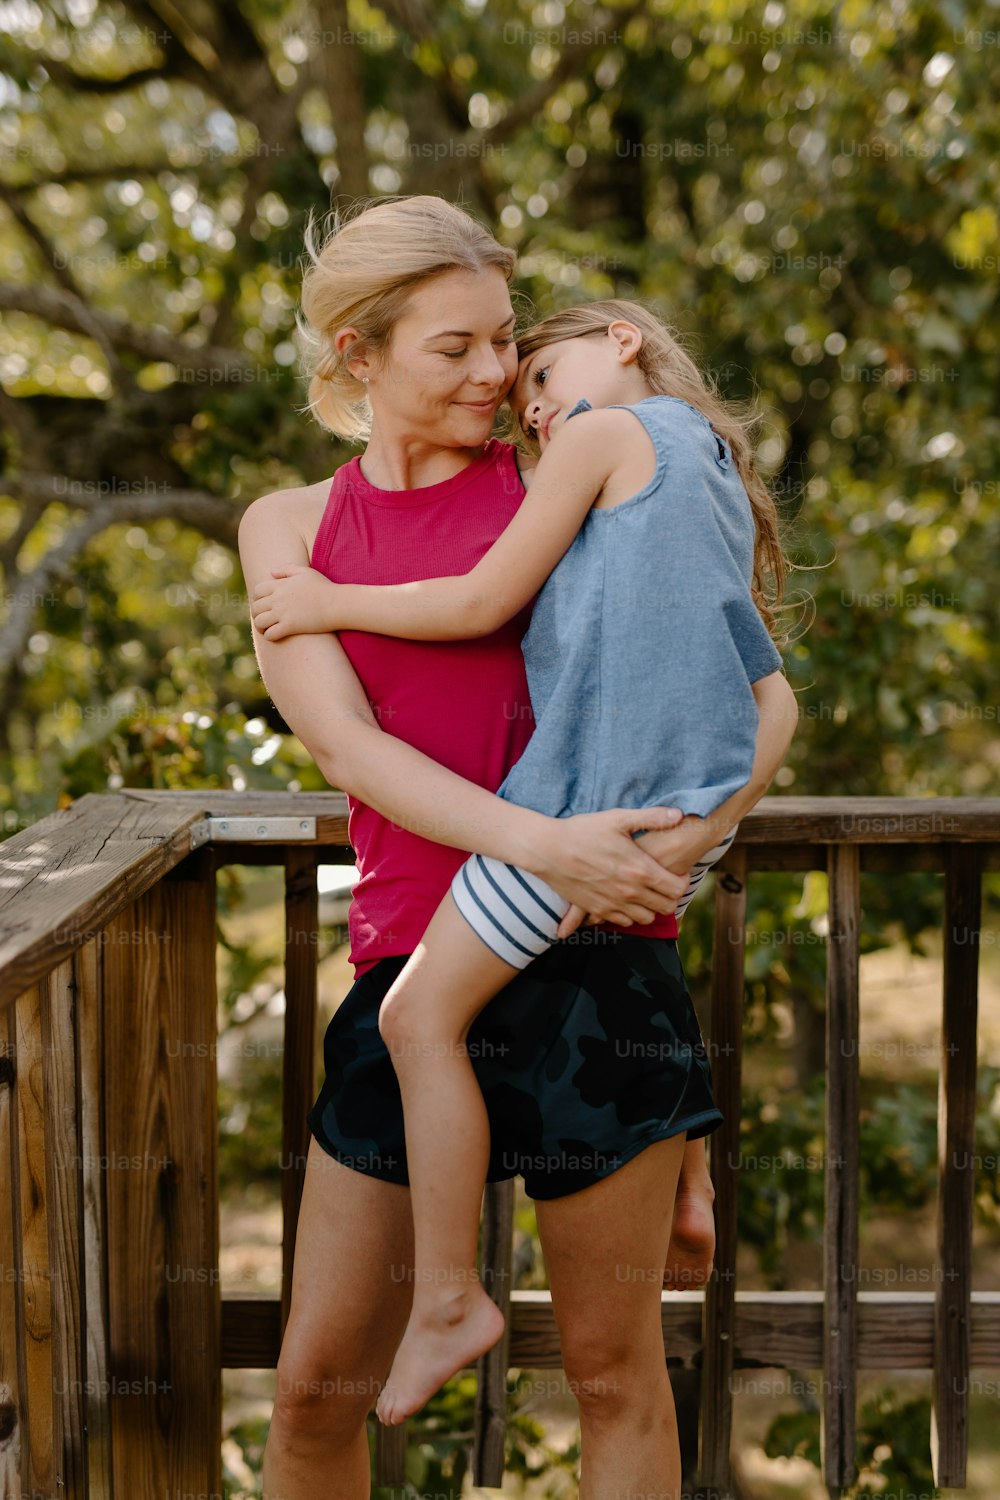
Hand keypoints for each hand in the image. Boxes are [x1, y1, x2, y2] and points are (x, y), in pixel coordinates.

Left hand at [251, 564, 338, 640]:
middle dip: (257, 614)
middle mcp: (278, 598)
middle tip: (263, 619)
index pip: (257, 591)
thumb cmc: (324, 588)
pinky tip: (275, 636)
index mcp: (281, 585)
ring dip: (260, 627)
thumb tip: (272, 572)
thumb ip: (287, 569)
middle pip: (255, 607)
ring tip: (266, 630)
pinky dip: (269, 636)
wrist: (338, 604)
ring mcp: (283, 613)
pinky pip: (270, 634)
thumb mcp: (306, 572)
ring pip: (259, 622)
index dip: (257, 599)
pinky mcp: (290, 626)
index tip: (264, 605)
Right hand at [532, 807, 690, 930]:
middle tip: (664, 881)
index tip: (677, 871)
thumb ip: (651, 817)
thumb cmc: (583, 831)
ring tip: (646, 891)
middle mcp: (630, 892)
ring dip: (651, 907)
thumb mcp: (618, 818)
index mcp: (640, 870)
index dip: (682, 881)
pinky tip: (625, 898)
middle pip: (666, 907)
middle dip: (670, 896)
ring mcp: (613, 904)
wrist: (548, 849)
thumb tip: (678, 815)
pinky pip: (624, 922)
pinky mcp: (597, 910)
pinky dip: (629, 914)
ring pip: (647, 918)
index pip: (677, 888)